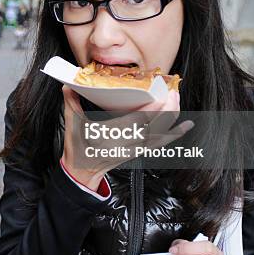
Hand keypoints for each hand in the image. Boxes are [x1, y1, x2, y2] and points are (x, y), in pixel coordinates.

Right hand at [61, 86, 193, 190]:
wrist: (83, 171)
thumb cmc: (78, 146)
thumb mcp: (72, 123)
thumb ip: (71, 101)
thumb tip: (68, 82)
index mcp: (107, 136)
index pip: (134, 122)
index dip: (150, 109)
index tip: (159, 93)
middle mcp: (124, 144)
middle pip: (152, 127)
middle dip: (166, 109)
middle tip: (172, 92)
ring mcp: (133, 150)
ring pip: (159, 135)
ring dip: (172, 118)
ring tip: (178, 100)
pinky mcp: (139, 152)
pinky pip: (160, 143)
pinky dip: (174, 134)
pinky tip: (185, 125)